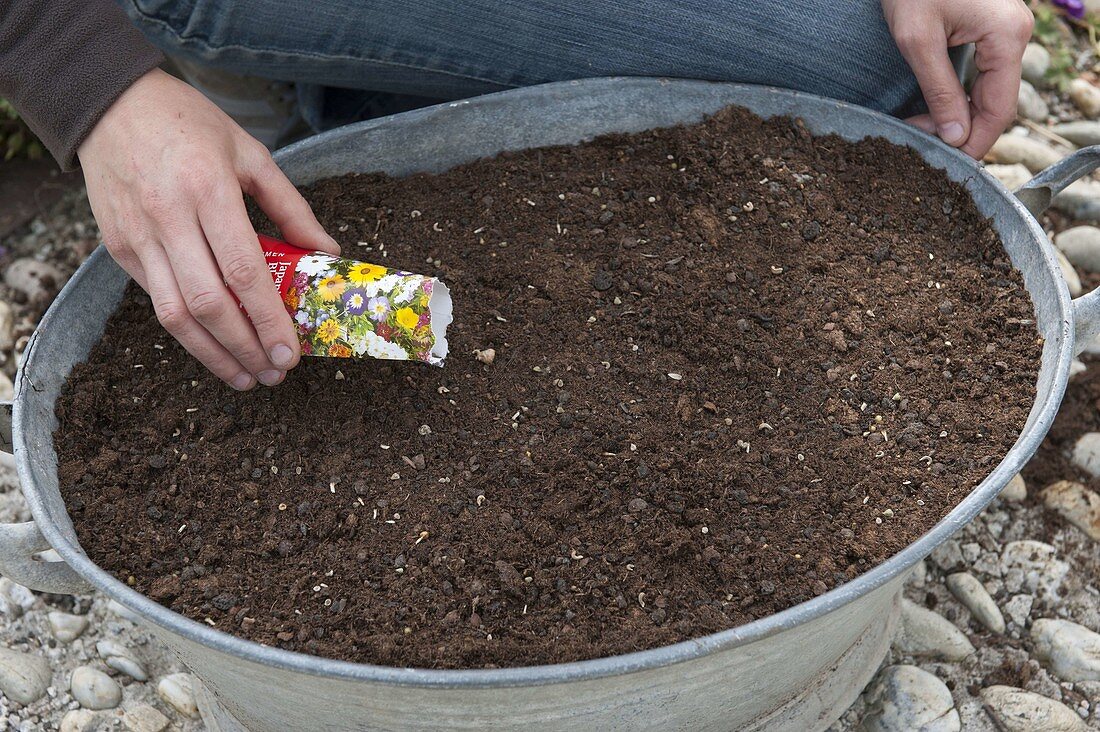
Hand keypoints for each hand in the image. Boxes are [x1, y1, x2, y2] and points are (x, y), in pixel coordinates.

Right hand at [78, 68, 339, 388]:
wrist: (107, 103)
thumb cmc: (188, 123)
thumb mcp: (250, 153)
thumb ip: (291, 207)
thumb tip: (326, 253)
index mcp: (208, 189)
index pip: (244, 272)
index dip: (268, 320)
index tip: (290, 352)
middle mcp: (168, 218)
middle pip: (209, 304)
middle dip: (245, 349)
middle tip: (274, 373)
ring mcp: (138, 236)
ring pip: (174, 315)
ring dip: (213, 355)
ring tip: (246, 377)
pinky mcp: (118, 247)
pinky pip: (154, 300)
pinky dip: (187, 331)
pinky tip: (215, 347)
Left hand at [881, 0, 1033, 157]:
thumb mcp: (918, 42)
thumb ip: (939, 91)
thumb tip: (955, 136)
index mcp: (1007, 37)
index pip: (1000, 108)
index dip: (975, 142)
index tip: (948, 164)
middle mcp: (1015, 34)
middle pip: (997, 102)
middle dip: (961, 129)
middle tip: (922, 145)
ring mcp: (1005, 30)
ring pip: (989, 89)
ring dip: (958, 114)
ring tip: (922, 129)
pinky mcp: (990, 28)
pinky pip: (982, 73)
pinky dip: (959, 95)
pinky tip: (933, 109)